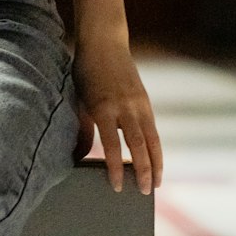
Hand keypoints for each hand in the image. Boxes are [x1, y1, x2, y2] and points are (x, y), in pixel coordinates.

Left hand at [72, 35, 161, 195]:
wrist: (104, 43)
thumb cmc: (85, 73)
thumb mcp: (79, 100)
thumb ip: (83, 130)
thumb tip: (78, 158)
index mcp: (103, 107)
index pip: (112, 145)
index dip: (115, 168)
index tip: (117, 187)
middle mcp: (124, 107)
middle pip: (138, 145)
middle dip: (143, 170)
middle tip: (145, 192)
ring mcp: (138, 103)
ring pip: (152, 139)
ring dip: (156, 163)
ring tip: (157, 183)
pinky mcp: (145, 100)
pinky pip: (153, 129)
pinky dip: (156, 147)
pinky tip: (156, 161)